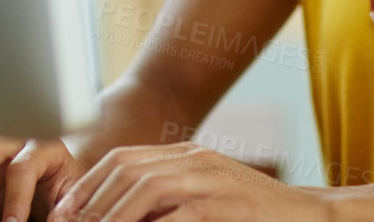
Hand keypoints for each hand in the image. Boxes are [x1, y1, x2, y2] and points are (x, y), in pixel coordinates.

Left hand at [46, 141, 330, 221]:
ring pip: (144, 189)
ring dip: (111, 215)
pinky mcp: (222, 206)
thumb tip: (121, 213)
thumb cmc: (254, 216)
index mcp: (188, 156)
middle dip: (89, 201)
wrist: (310, 216)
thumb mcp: (207, 199)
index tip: (64, 213)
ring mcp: (210, 181)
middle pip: (127, 170)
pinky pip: (174, 215)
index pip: (124, 160)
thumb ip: (169, 201)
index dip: (88, 185)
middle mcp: (195, 161)